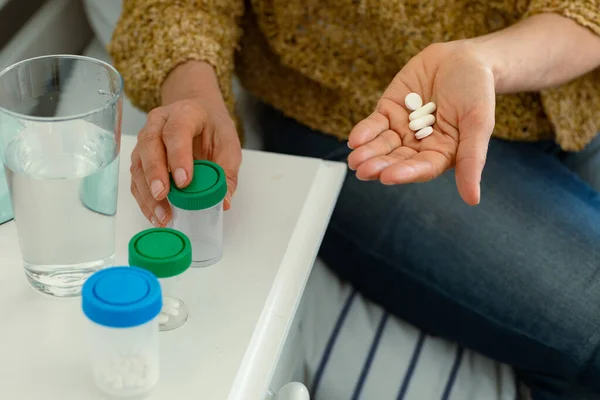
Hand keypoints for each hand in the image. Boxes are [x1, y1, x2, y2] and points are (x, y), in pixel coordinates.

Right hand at [130, 94, 240, 226]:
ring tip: (162, 215)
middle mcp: (159, 122)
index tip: (184, 181)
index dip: (178, 156)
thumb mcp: (229, 144)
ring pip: (138, 163)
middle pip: (150, 144)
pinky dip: (144, 198)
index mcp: (185, 113)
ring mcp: (146, 138)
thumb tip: (224, 201)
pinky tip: (155, 215)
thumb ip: (228, 171)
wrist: (199, 114)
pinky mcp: (140, 157)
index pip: (177, 131)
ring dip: (147, 192)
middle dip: (155, 174)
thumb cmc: (213, 128)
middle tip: (163, 196)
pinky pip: (136, 178)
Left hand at [347, 41, 495, 204]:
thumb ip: (472, 159)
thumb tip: (473, 199)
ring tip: (355, 159)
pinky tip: (355, 139)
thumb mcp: (479, 123)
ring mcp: (402, 128)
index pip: (421, 168)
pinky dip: (364, 132)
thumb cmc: (477, 90)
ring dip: (368, 153)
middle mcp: (419, 145)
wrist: (464, 57)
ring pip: (382, 145)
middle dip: (380, 165)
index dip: (405, 173)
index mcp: (442, 153)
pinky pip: (374, 125)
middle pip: (397, 159)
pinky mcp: (388, 111)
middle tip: (364, 170)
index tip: (388, 177)